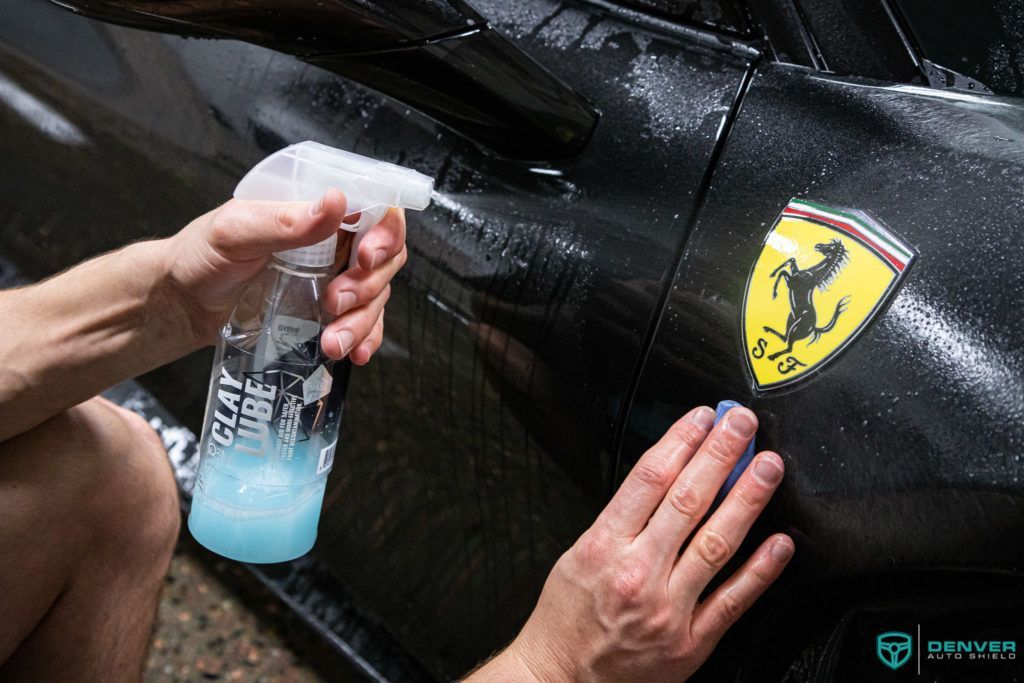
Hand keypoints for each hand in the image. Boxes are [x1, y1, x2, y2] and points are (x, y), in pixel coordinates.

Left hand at [165, 188, 406, 362]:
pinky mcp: (328, 313)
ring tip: (334, 341)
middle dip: (370, 285)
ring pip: (377, 295)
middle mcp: (333, 241)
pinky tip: (354, 352)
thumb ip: (284, 221)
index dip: (386, 232)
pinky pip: (365, 324)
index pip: (376, 208)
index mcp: (316, 210)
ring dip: (364, 321)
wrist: (182, 306)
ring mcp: (334, 278)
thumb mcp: (235, 232)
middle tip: (336, 301)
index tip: (366, 258)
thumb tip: (336, 200)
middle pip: (386, 257)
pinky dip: (366, 339)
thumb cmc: (200, 257)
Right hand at [470, 406, 792, 681]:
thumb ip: (620, 521)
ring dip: (747, 499)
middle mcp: (638, 573)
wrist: (560, 679)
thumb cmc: (566, 619)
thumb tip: (666, 480)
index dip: (681, 441)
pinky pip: (733, 600)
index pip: (649, 479)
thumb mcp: (577, 555)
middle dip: (719, 455)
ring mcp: (668, 608)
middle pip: (687, 500)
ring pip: (716, 542)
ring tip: (768, 467)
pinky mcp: (690, 642)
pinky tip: (780, 542)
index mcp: (604, 546)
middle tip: (743, 424)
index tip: (702, 418)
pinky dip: (760, 569)